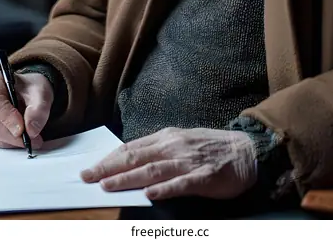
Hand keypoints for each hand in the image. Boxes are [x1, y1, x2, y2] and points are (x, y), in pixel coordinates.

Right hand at [0, 70, 53, 148]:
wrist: (27, 92)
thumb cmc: (30, 87)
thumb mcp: (40, 91)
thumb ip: (39, 108)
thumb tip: (31, 130)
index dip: (6, 117)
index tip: (21, 130)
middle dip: (12, 134)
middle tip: (32, 140)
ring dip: (12, 141)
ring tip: (32, 139)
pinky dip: (10, 143)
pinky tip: (22, 139)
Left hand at [80, 127, 255, 200]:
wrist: (245, 151)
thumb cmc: (210, 147)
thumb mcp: (180, 141)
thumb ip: (157, 150)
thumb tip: (130, 159)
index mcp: (166, 137)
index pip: (131, 148)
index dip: (109, 159)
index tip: (90, 168)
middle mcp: (173, 146)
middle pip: (136, 157)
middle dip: (109, 168)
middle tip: (87, 178)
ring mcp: (188, 161)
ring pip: (153, 170)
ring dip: (128, 178)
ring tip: (108, 186)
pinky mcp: (204, 177)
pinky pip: (181, 183)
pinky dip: (164, 188)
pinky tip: (150, 194)